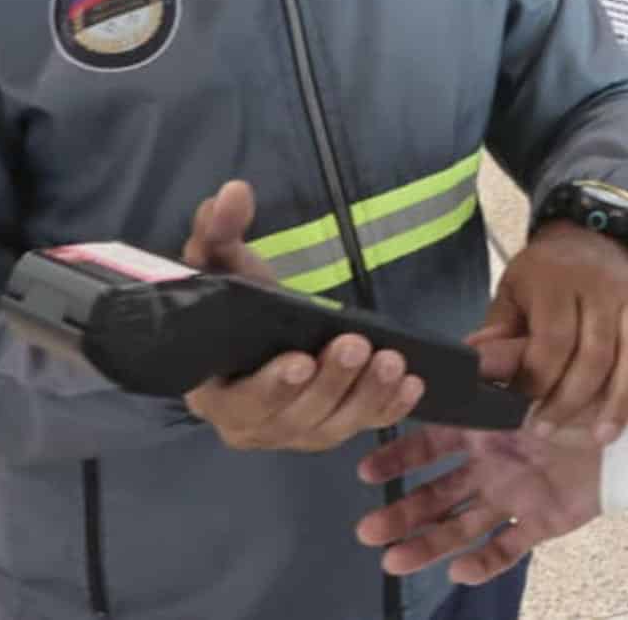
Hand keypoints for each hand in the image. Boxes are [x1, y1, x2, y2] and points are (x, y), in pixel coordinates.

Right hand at [178, 180, 425, 450]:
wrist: (258, 325)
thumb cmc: (235, 299)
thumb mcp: (221, 263)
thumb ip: (219, 230)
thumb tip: (233, 194)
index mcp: (215, 394)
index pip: (241, 402)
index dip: (272, 387)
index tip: (301, 360)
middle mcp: (252, 424)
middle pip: (293, 418)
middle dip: (330, 384)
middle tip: (356, 346)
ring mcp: (295, 433)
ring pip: (332, 426)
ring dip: (365, 396)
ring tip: (391, 360)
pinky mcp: (332, 427)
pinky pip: (363, 424)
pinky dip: (388, 407)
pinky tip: (411, 384)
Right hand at [356, 343, 604, 582]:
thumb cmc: (584, 390)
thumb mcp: (539, 366)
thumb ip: (502, 359)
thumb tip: (459, 349)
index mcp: (484, 429)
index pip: (429, 445)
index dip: (398, 458)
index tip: (365, 470)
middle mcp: (490, 466)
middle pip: (435, 495)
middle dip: (400, 512)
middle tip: (366, 530)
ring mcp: (512, 497)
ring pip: (460, 527)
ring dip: (427, 544)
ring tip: (394, 560)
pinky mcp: (540, 523)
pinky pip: (507, 550)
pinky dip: (483, 563)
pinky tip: (458, 570)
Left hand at [470, 221, 627, 442]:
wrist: (591, 231)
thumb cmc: (545, 272)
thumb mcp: (513, 288)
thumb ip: (498, 329)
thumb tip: (474, 366)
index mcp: (559, 282)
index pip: (553, 340)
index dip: (537, 379)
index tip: (519, 407)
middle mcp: (602, 289)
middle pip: (594, 354)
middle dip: (571, 400)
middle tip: (548, 431)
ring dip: (621, 400)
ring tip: (603, 436)